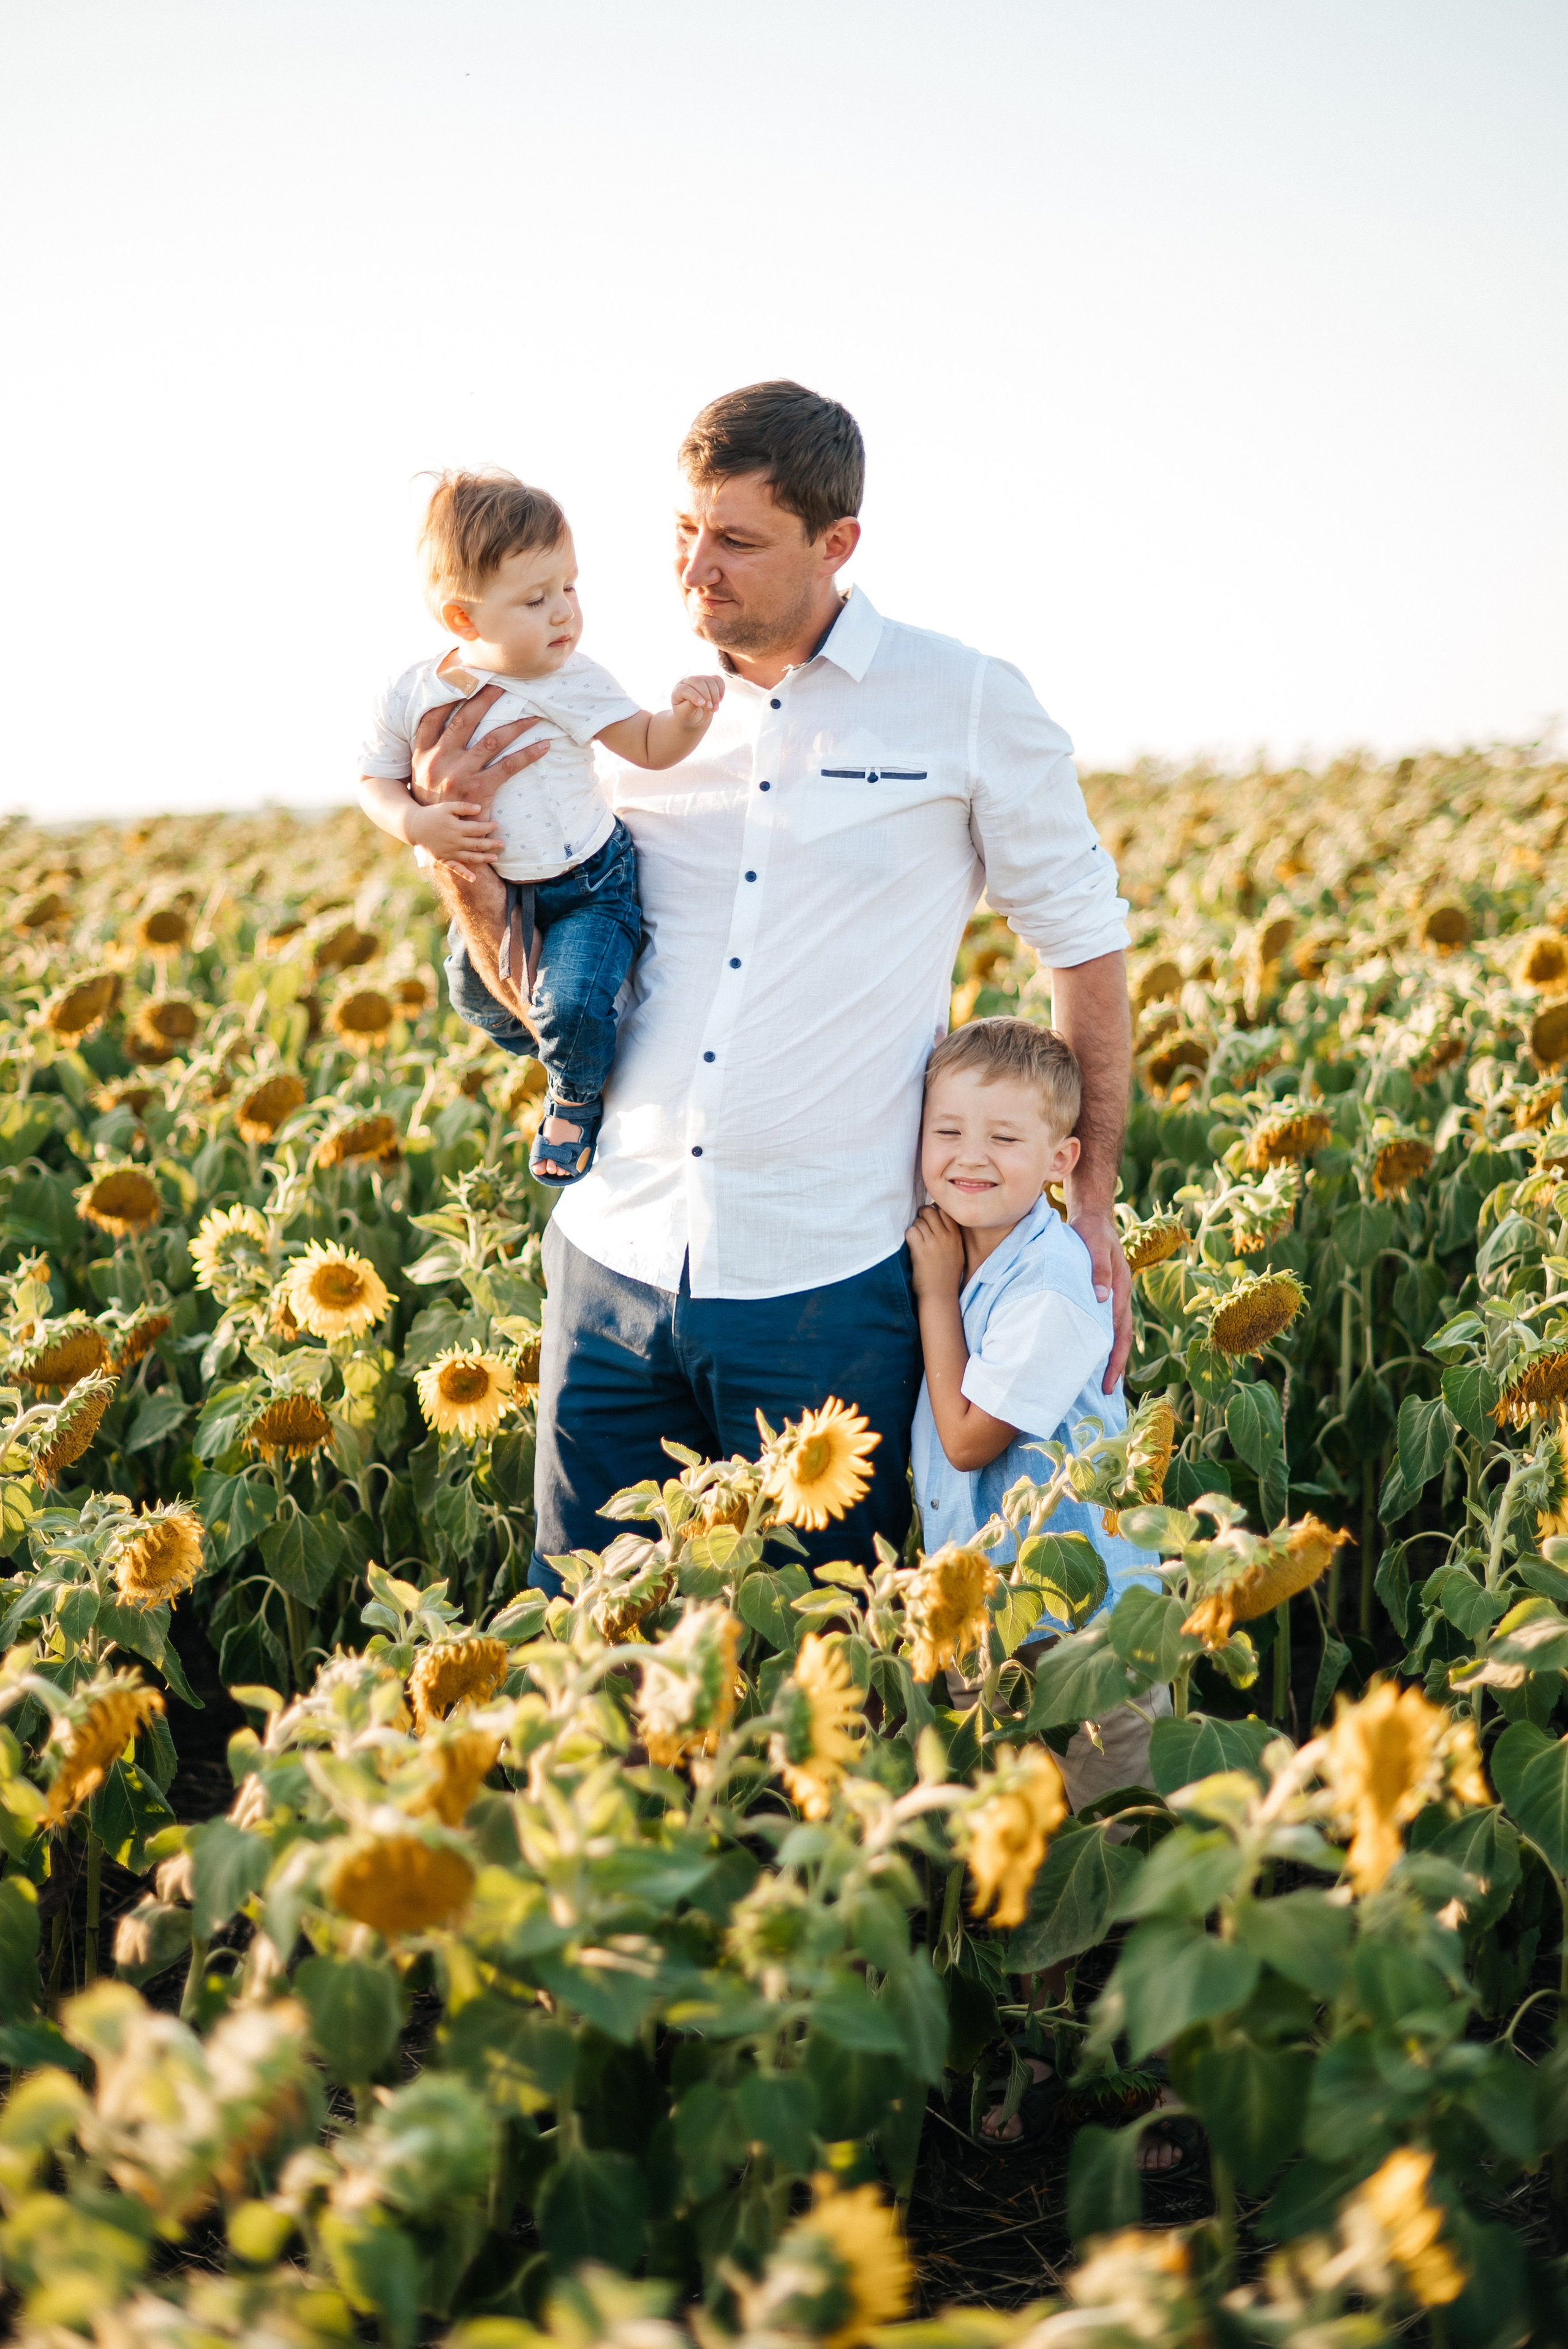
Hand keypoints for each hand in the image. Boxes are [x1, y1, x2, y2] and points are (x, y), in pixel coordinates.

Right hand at [406, 797, 503, 882]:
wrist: (414, 827)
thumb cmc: (432, 814)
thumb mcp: (447, 807)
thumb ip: (463, 807)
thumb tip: (480, 809)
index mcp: (456, 828)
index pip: (477, 829)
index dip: (489, 827)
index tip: (498, 825)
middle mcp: (455, 842)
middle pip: (477, 844)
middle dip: (491, 844)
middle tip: (503, 844)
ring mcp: (449, 852)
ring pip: (471, 857)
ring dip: (484, 859)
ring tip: (495, 858)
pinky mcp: (443, 859)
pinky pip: (455, 868)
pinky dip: (464, 874)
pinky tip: (474, 879)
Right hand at [411, 685, 545, 807]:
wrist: (437, 835)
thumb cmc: (433, 800)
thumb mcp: (421, 772)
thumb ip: (431, 748)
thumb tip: (447, 720)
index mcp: (422, 753)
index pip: (432, 716)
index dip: (449, 695)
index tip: (465, 677)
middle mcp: (438, 760)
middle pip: (465, 719)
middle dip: (485, 699)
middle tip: (504, 684)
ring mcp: (459, 774)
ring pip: (491, 740)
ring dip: (515, 726)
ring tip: (534, 716)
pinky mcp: (478, 790)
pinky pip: (508, 766)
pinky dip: (528, 754)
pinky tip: (543, 746)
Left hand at [670, 673, 725, 727]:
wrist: (696, 716)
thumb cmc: (688, 716)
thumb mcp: (686, 715)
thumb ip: (689, 707)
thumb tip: (701, 700)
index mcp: (678, 690)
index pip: (685, 689)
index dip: (694, 696)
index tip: (702, 705)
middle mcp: (688, 682)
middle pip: (698, 682)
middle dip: (706, 695)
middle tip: (710, 708)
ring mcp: (700, 680)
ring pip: (710, 680)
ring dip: (715, 695)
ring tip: (714, 709)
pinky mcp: (709, 681)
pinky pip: (718, 680)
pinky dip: (721, 690)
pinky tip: (719, 700)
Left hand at [905, 1204, 966, 1299]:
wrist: (940, 1295)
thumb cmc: (947, 1275)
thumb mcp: (957, 1251)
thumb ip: (951, 1234)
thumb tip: (939, 1216)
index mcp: (956, 1236)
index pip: (945, 1210)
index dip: (935, 1211)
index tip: (930, 1219)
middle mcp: (946, 1237)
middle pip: (930, 1210)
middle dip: (922, 1215)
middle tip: (920, 1226)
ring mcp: (934, 1243)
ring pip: (919, 1220)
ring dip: (915, 1228)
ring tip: (917, 1240)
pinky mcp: (921, 1251)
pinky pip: (911, 1231)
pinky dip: (909, 1236)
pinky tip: (912, 1246)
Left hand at [1069, 1202, 1132, 1389]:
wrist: (1094, 1217)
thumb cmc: (1093, 1233)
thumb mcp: (1095, 1247)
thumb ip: (1098, 1270)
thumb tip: (1101, 1298)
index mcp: (1120, 1291)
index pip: (1120, 1333)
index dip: (1115, 1360)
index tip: (1110, 1383)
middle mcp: (1120, 1298)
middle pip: (1120, 1339)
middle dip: (1115, 1366)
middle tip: (1108, 1391)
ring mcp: (1113, 1297)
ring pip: (1114, 1333)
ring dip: (1109, 1356)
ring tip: (1100, 1380)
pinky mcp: (1104, 1294)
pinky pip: (1105, 1322)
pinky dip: (1101, 1339)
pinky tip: (1090, 1350)